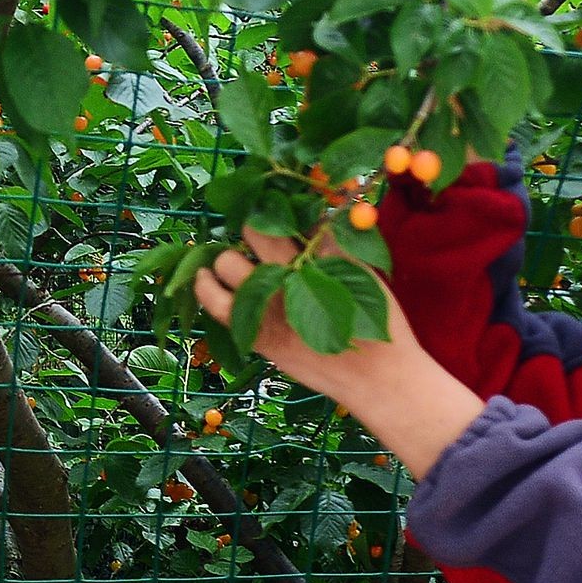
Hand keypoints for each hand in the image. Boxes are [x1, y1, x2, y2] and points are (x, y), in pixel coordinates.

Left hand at [193, 229, 484, 474]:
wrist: (377, 377)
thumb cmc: (377, 324)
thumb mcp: (362, 274)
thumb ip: (335, 244)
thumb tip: (313, 216)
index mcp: (315, 259)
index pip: (287, 218)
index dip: (278, 206)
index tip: (277, 204)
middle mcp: (287, 278)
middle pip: (255, 232)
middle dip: (254, 226)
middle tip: (259, 233)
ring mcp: (267, 308)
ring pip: (228, 264)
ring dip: (229, 256)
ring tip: (234, 256)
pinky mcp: (257, 336)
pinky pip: (217, 306)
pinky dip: (206, 287)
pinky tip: (203, 276)